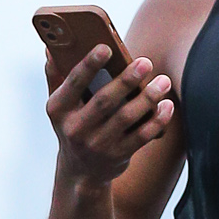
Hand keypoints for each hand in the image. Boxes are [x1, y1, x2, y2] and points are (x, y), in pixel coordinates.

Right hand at [46, 48, 175, 186]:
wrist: (81, 170)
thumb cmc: (73, 124)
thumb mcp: (59, 105)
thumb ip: (56, 75)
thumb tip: (51, 48)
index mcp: (59, 109)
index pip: (74, 83)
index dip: (89, 65)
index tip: (106, 48)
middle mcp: (75, 128)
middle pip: (104, 101)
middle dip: (126, 80)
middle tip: (145, 62)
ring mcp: (97, 144)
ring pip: (126, 118)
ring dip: (147, 98)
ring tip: (163, 81)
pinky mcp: (118, 156)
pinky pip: (141, 136)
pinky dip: (157, 121)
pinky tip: (166, 105)